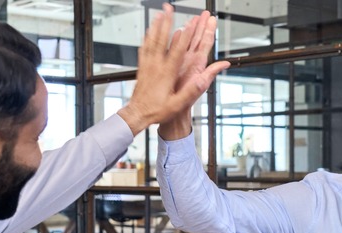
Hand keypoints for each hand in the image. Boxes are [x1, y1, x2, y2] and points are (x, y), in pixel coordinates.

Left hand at [118, 3, 229, 135]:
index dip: (184, 36)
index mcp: (166, 74)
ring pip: (151, 41)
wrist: (137, 114)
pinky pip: (144, 48)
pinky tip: (148, 31)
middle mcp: (156, 66)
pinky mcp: (142, 68)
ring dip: (156, 26)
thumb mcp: (177, 104)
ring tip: (159, 14)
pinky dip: (147, 37)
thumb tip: (203, 79)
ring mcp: (147, 65)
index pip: (177, 51)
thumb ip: (190, 91)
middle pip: (162, 39)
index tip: (189, 24)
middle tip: (169, 9)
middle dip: (167, 23)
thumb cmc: (157, 111)